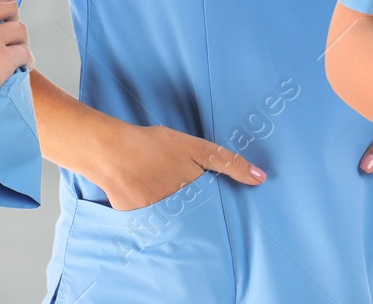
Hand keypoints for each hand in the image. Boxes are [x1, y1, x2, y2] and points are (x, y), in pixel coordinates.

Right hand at [96, 122, 265, 211]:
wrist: (110, 152)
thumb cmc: (153, 146)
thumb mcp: (196, 148)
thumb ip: (228, 163)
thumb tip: (261, 178)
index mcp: (195, 198)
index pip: (213, 212)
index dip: (213, 207)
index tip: (211, 203)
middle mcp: (179, 215)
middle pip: (194, 220)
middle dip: (192, 212)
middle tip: (177, 190)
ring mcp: (157, 222)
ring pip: (173, 224)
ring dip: (172, 214)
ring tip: (159, 191)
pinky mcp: (137, 225)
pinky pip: (150, 226)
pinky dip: (151, 215)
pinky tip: (142, 196)